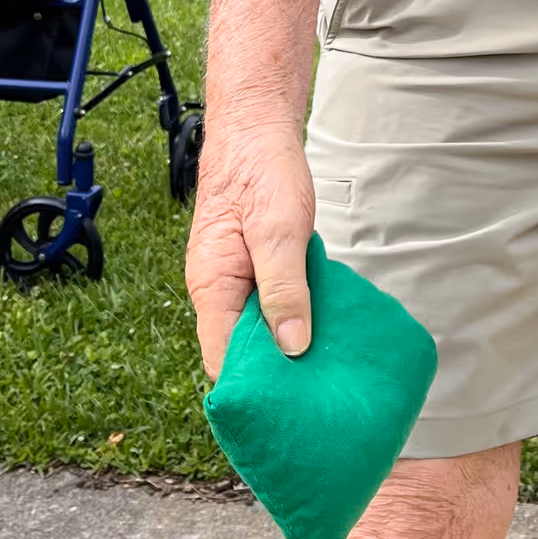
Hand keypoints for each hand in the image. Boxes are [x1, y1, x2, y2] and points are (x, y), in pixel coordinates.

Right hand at [185, 126, 315, 378]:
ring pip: (257, 331)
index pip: (222, 359)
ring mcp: (235, 282)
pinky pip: (270, 308)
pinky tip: (320, 331)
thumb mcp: (279, 232)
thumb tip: (291, 346)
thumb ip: (284, 289)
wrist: (256, 131)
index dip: (251, 387)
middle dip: (273, 374)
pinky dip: (291, 320)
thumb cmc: (261, 173)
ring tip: (324, 371)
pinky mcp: (255, 271)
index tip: (287, 408)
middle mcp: (218, 291)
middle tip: (316, 395)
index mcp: (212, 286)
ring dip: (286, 348)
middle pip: (239, 352)